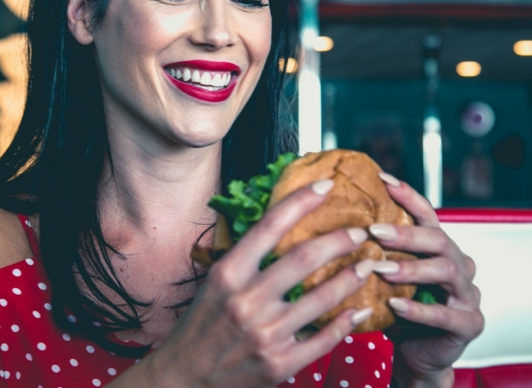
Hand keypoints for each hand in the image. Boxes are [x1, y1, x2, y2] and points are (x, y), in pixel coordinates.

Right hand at [146, 179, 375, 387]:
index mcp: (228, 273)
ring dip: (352, 277)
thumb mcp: (214, 282)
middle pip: (305, 258)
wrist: (186, 375)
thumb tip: (283, 227)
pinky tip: (359, 310)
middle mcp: (246, 300)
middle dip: (339, 240)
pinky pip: (324, 339)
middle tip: (360, 231)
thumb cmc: (201, 323)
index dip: (301, 201)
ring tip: (369, 265)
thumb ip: (246, 258)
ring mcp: (265, 334)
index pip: (270, 225)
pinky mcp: (280, 364)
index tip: (326, 186)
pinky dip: (346, 322)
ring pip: (323, 297)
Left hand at [371, 174, 483, 385]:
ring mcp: (467, 293)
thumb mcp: (383, 274)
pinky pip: (447, 314)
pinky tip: (395, 305)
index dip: (407, 195)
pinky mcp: (468, 324)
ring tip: (381, 269)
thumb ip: (371, 250)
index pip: (426, 213)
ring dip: (410, 268)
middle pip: (437, 238)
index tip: (382, 179)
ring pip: (445, 271)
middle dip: (405, 233)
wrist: (415, 350)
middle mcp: (458, 263)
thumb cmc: (395, 305)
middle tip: (374, 231)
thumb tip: (330, 220)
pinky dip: (419, 310)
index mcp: (438, 246)